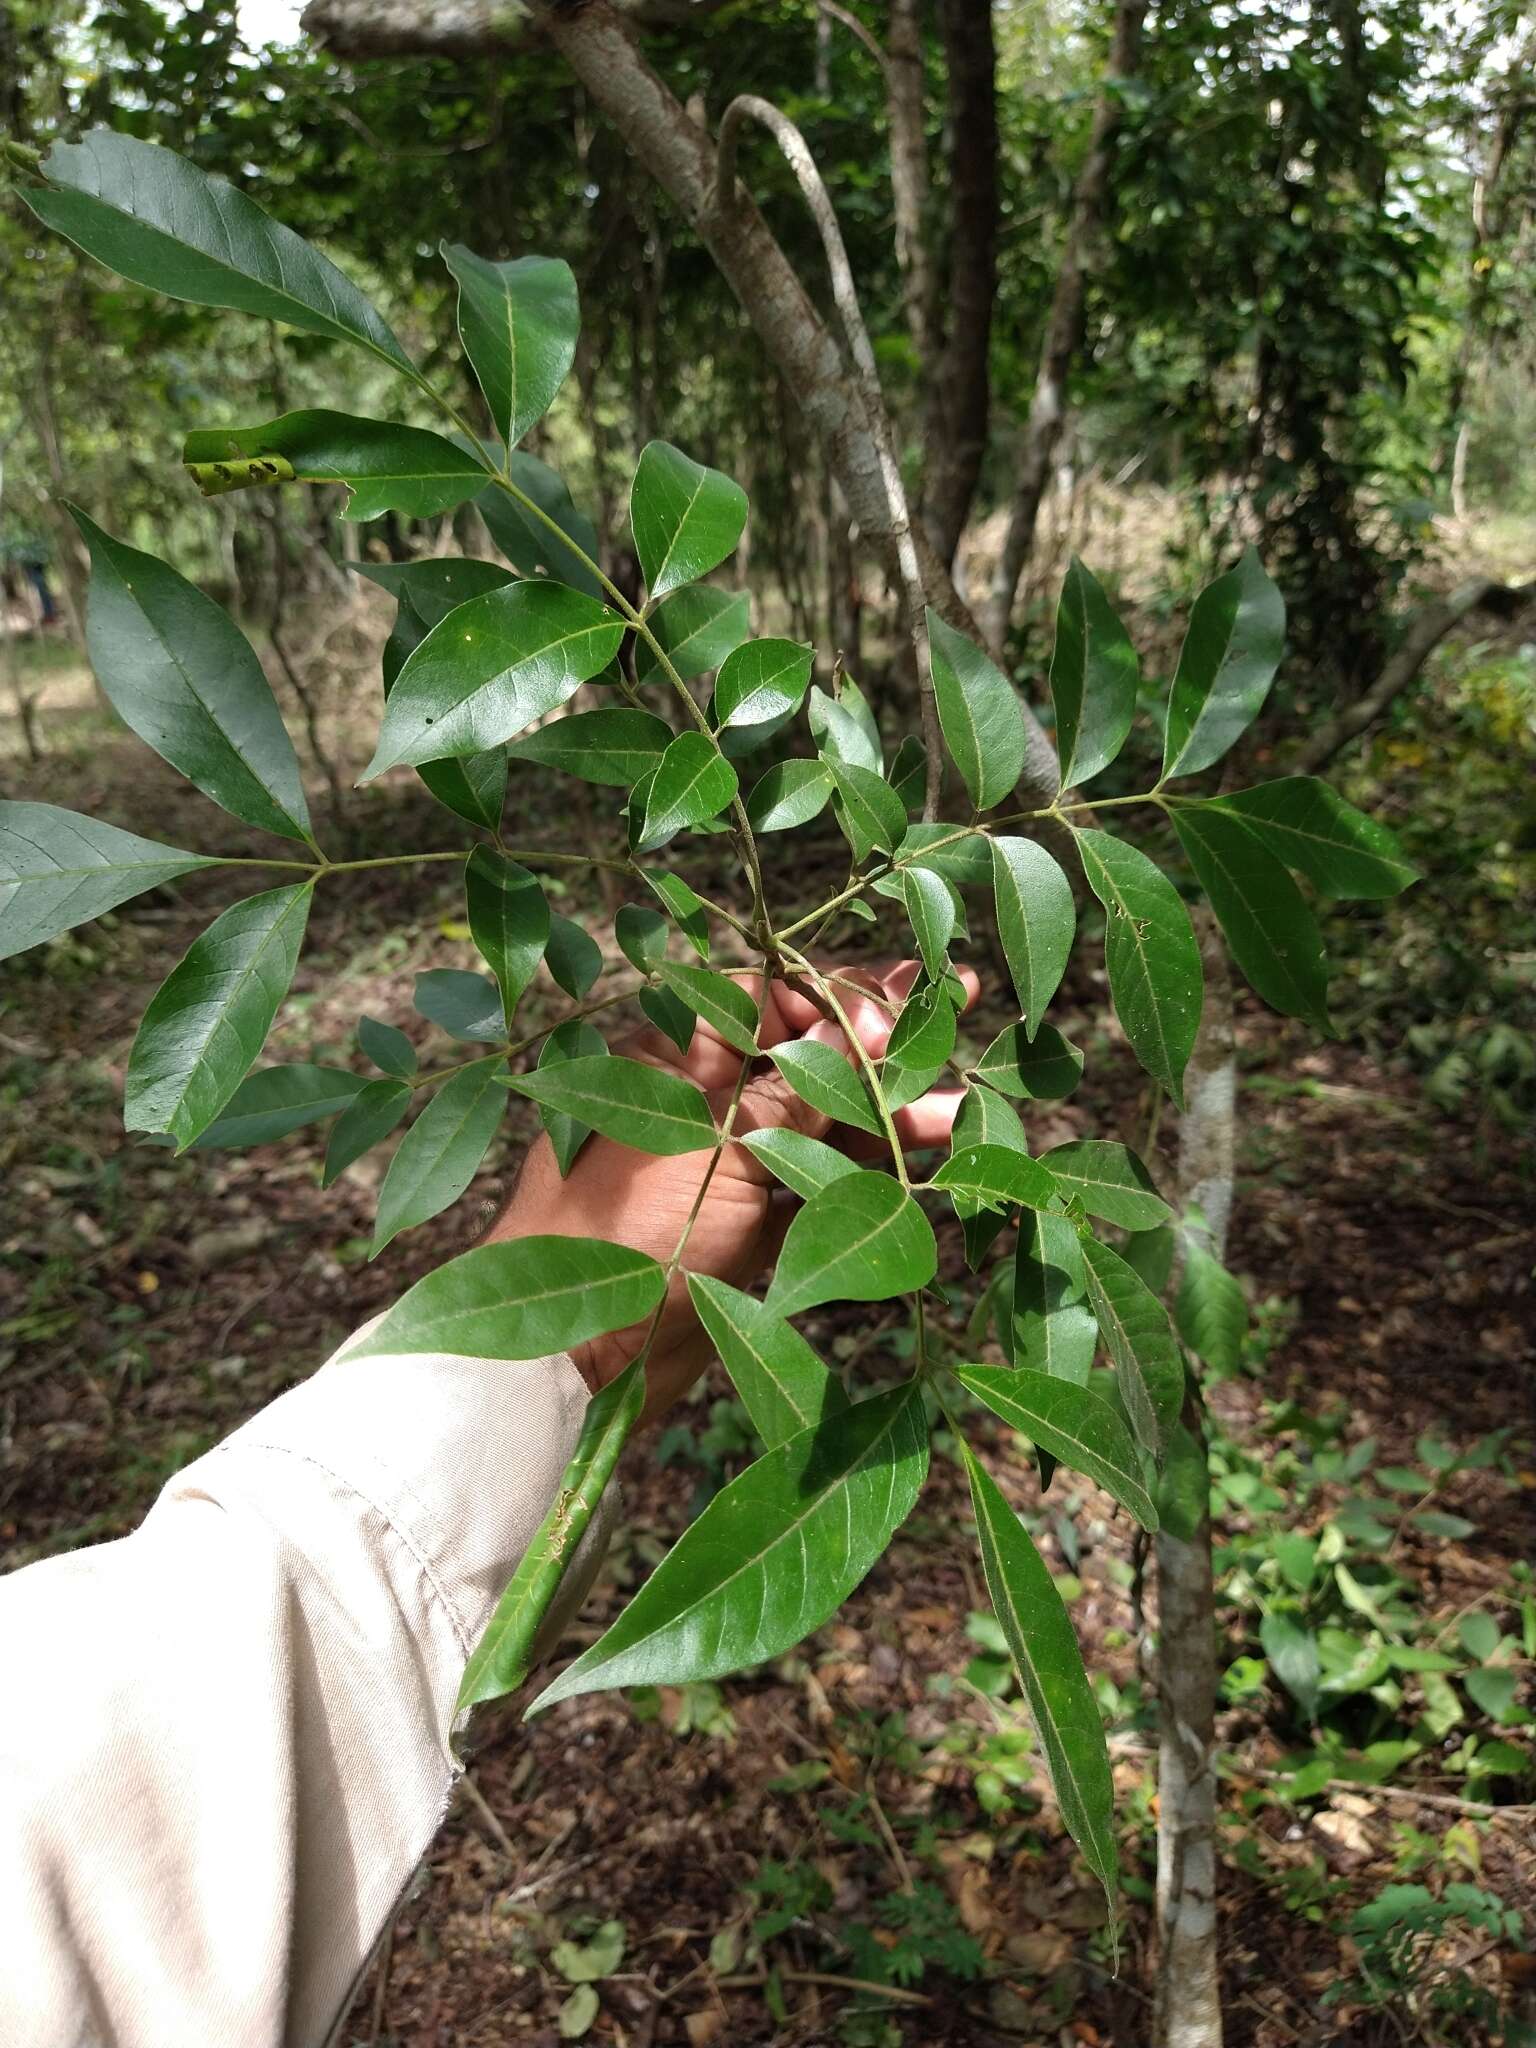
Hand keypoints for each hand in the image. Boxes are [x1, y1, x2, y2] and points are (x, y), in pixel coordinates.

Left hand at [486, 958, 978, 1423]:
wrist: (574, 1357)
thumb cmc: (626, 1231)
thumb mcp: (720, 1149)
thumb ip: (799, 1091)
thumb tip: (868, 1023)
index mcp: (669, 1054)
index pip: (765, 996)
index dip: (836, 995)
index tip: (897, 1007)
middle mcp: (698, 1097)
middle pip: (802, 1052)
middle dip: (878, 1041)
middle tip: (956, 1005)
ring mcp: (725, 1161)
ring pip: (818, 1119)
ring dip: (886, 1111)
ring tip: (958, 1104)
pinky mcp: (746, 1220)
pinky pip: (816, 1180)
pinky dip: (865, 1169)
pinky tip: (925, 1153)